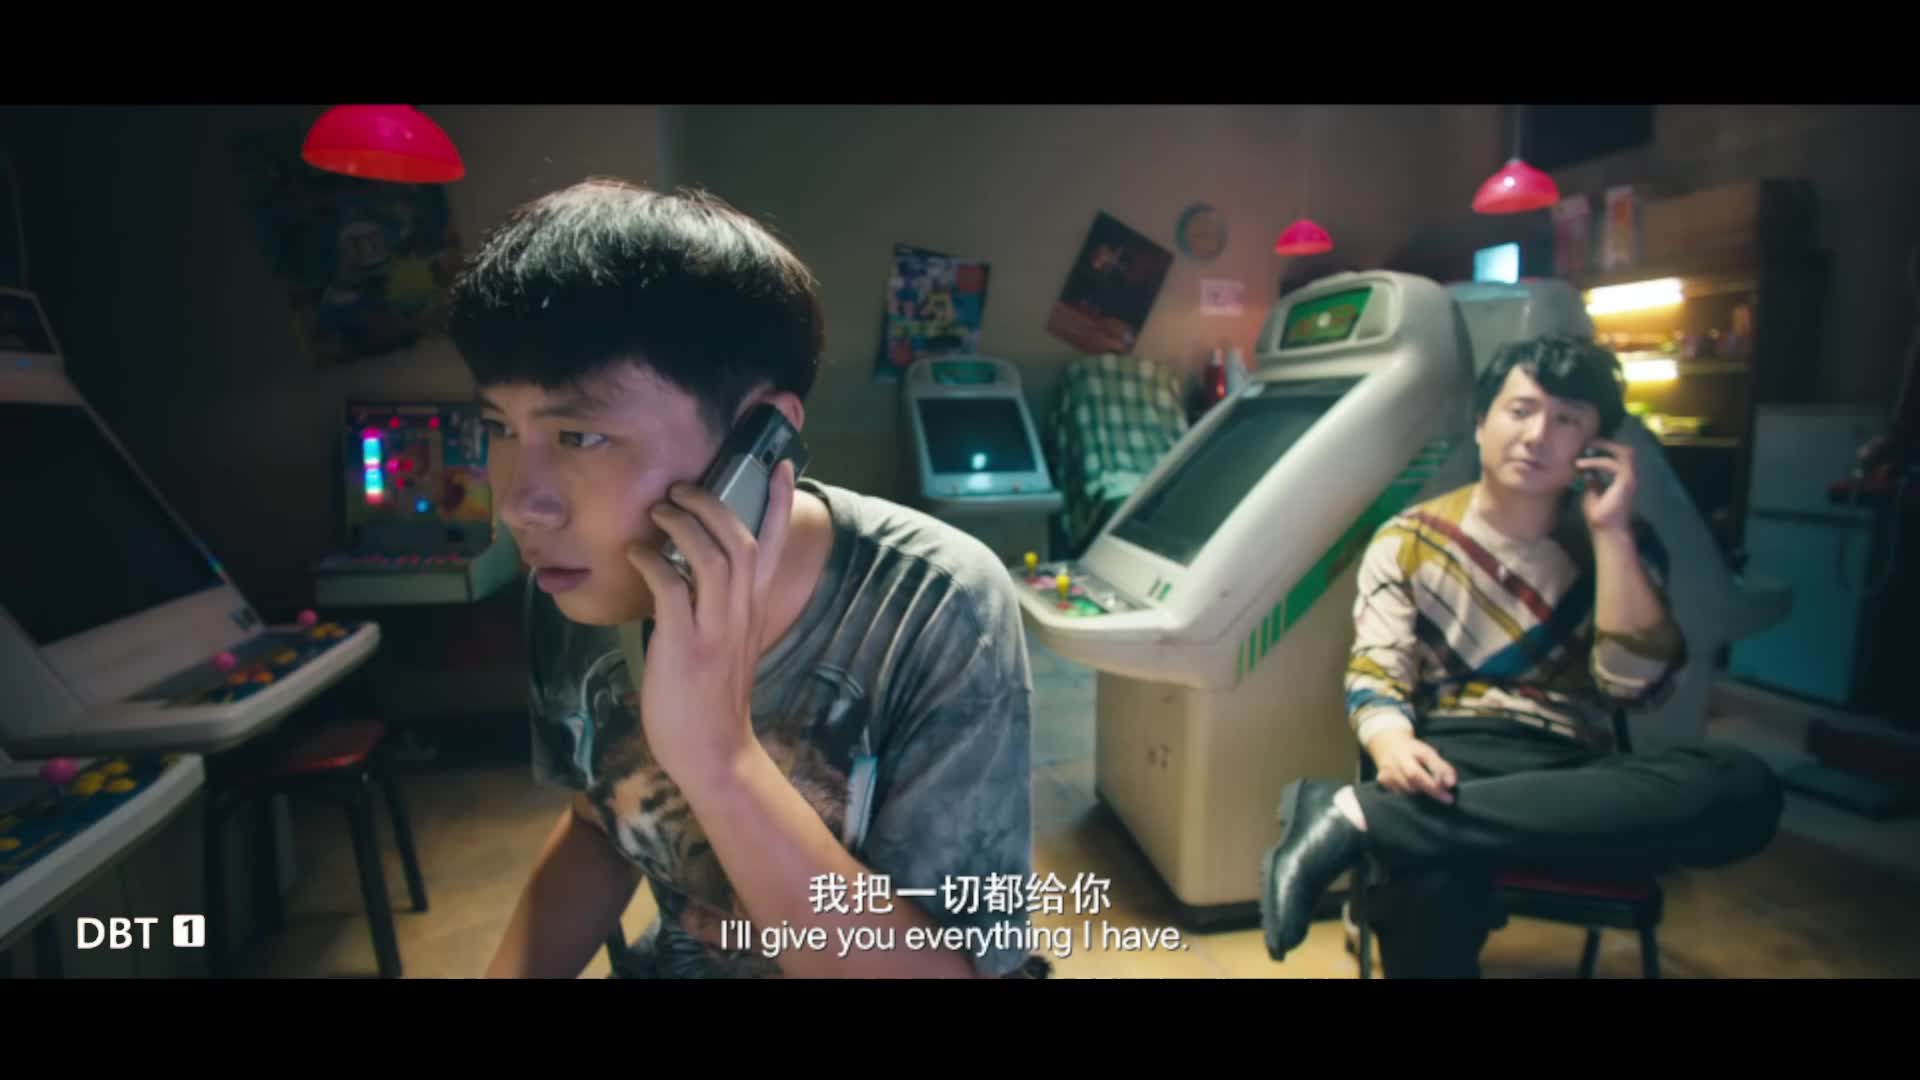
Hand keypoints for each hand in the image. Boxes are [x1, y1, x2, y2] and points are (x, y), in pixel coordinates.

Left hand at [624, 460, 796, 786]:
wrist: (713, 753)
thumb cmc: (712, 701)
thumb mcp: (728, 645)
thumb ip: (718, 608)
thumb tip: (684, 576)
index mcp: (754, 611)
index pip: (775, 548)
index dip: (777, 504)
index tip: (777, 465)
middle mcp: (741, 614)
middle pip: (741, 540)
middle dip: (714, 503)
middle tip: (684, 487)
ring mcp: (715, 630)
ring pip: (713, 557)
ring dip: (683, 525)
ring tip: (660, 511)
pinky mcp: (685, 646)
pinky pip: (673, 588)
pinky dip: (653, 561)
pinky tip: (637, 554)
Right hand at [1364, 729, 1456, 803]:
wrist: (1387, 744)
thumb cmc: (1412, 749)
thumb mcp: (1428, 752)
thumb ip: (1441, 767)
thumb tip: (1451, 784)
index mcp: (1405, 754)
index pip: (1418, 774)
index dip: (1434, 787)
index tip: (1449, 797)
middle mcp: (1392, 764)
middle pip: (1413, 785)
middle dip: (1431, 792)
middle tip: (1446, 798)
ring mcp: (1385, 774)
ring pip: (1408, 791)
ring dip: (1421, 792)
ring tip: (1427, 786)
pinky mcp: (1382, 781)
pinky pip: (1400, 793)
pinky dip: (1410, 792)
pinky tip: (1413, 785)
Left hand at [1577, 438, 1637, 534]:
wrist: (1606, 531)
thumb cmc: (1600, 516)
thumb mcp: (1592, 492)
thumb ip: (1592, 481)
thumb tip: (1588, 471)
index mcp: (1623, 478)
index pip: (1619, 455)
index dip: (1604, 448)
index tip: (1585, 448)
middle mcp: (1630, 476)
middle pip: (1626, 450)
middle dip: (1606, 443)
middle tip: (1587, 443)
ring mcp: (1630, 478)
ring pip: (1624, 452)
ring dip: (1603, 448)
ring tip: (1585, 450)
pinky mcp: (1626, 482)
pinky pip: (1613, 463)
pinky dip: (1596, 461)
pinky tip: (1581, 465)